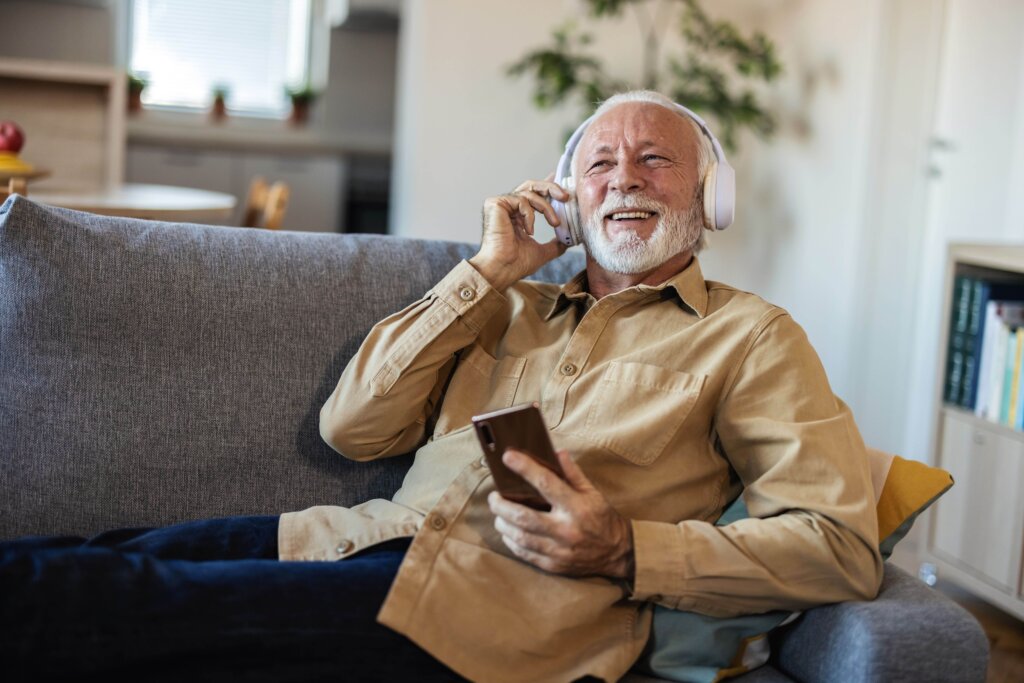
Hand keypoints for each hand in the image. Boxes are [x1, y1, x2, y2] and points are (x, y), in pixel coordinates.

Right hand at [469, 177, 569, 291]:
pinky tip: (528, 231)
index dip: (548, 188)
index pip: (533, 195)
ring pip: (530, 192)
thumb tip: (568, 241)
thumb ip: (555, 244)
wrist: (503, 269)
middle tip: (566, 197)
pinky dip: (530, 215)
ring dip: (546, 207)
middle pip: (531, 185)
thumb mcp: (543, 252)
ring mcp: (501, 204)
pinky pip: (521, 200)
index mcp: (516, 216)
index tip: (562, 189)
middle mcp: (508, 208)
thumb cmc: (516, 264)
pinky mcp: (496, 204)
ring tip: (555, 223)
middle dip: (551, 188)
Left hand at [487, 448, 634, 579]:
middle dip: (501, 505)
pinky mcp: (554, 565)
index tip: (507, 456)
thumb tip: (556, 452)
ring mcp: (558, 550)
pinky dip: (511, 542)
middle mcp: (565, 529)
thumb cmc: (603, 518)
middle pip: (523, 516)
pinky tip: (507, 532)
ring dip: (503, 523)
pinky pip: (524, 554)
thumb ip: (573, 473)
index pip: (546, 483)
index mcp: (576, 507)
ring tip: (498, 513)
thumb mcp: (593, 492)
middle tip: (493, 496)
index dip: (524, 468)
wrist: (618, 553)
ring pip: (520, 537)